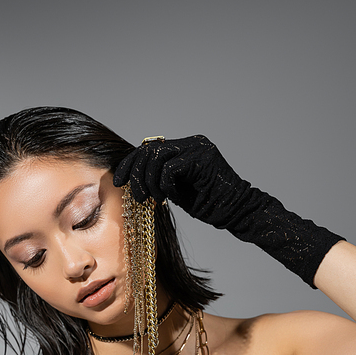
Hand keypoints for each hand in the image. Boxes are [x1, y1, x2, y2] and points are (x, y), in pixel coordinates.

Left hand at [113, 135, 252, 227]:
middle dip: (135, 173)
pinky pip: (169, 168)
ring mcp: (198, 148)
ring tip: (150, 198)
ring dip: (147, 181)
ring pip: (156, 157)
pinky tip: (168, 196)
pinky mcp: (202, 158)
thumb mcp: (175, 189)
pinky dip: (163, 184)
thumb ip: (158, 179)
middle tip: (136, 196)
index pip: (148, 149)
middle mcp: (191, 143)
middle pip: (148, 150)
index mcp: (184, 147)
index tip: (119, 182)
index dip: (130, 164)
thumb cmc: (208, 204)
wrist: (236, 212)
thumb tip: (132, 180)